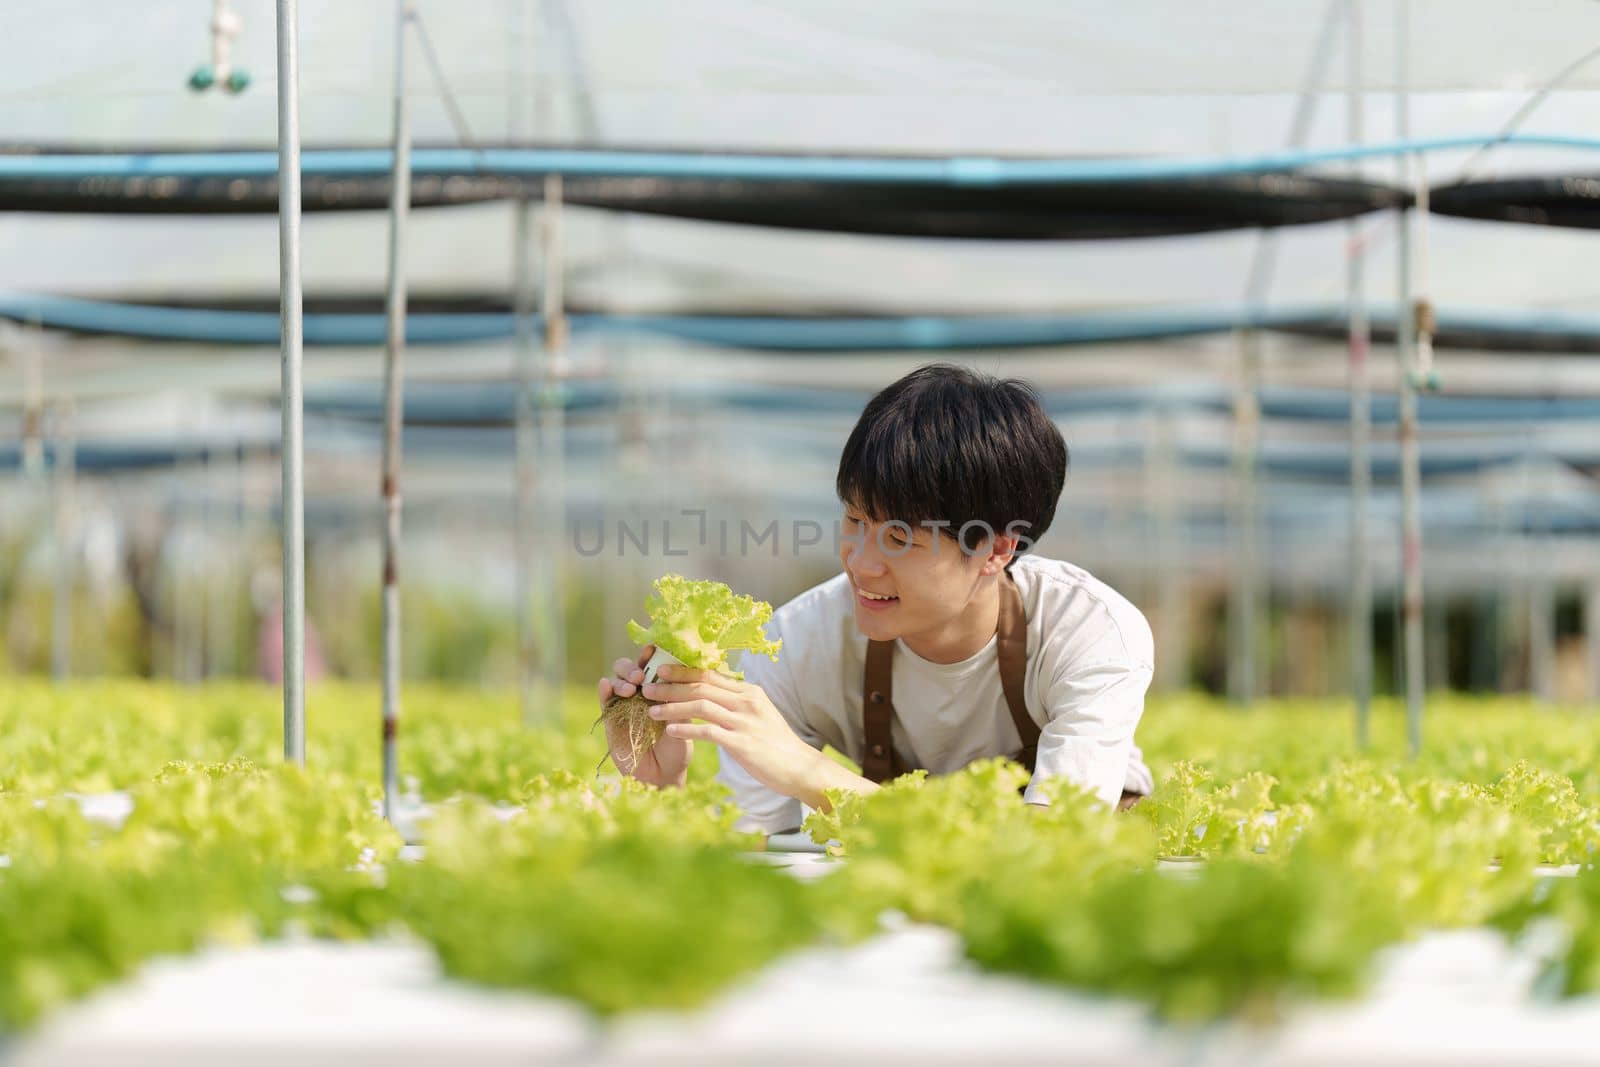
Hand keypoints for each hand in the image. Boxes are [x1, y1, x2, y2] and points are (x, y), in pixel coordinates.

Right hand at [598, 644, 689, 788]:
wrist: (664, 777)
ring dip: (621, 679)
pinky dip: (604, 690)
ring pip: (615, 681)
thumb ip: (677, 701)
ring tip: (630, 688)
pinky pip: (604, 701)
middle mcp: (640, 694)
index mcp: (659, 690)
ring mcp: (624, 706)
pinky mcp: (611, 720)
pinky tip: (606, 686)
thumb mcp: (683, 723)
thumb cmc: (678, 748)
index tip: (653, 648)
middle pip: (630, 669)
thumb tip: (675, 678)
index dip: (651, 655)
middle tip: (641, 675)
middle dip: (633, 667)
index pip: (652, 665)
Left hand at [643, 663, 869, 807]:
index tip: (660, 669)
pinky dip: (686, 729)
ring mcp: (745, 721)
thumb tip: (715, 694)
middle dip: (671, 686)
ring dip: (672, 706)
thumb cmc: (776, 744)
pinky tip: (669, 730)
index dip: (683, 671)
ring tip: (651, 709)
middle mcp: (746, 701)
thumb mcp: (759, 715)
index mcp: (749, 692)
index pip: (710, 675)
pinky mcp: (742, 743)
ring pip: (701, 706)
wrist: (799, 767)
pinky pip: (708, 732)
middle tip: (647, 687)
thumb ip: (738, 702)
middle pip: (701, 687)